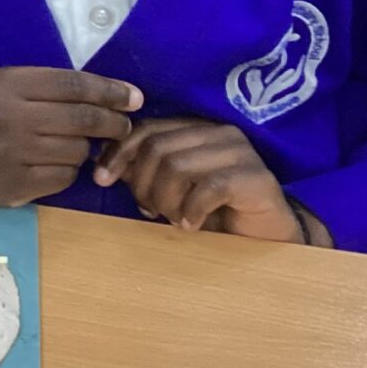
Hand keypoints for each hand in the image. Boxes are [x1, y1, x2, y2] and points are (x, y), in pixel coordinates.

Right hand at [0, 68, 141, 207]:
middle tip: (124, 126)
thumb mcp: (0, 85)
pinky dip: (68, 172)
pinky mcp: (13, 186)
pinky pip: (64, 178)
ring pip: (77, 151)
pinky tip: (54, 165)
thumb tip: (110, 96)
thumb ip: (46, 87)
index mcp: (6, 84)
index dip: (110, 90)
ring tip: (73, 146)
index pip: (73, 84)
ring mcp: (11, 154)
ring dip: (85, 150)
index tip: (134, 97)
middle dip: (113, 122)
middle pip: (82, 118)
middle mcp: (9, 117)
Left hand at [93, 118, 303, 240]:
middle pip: (157, 148)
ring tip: (174, 219)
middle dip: (143, 184)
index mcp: (194, 129)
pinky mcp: (257, 177)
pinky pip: (209, 188)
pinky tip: (191, 226)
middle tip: (150, 211)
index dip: (118, 153)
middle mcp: (217, 132)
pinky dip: (192, 210)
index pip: (146, 129)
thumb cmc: (213, 213)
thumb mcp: (170, 191)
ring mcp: (240, 151)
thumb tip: (104, 165)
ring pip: (178, 166)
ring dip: (166, 200)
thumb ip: (144, 173)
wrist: (266, 238)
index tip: (101, 179)